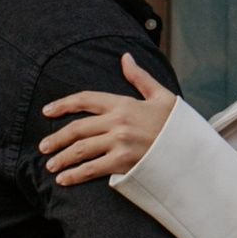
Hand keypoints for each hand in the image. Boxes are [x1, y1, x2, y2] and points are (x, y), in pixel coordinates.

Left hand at [39, 54, 173, 187]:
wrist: (192, 150)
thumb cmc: (176, 125)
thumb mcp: (161, 96)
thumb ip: (139, 78)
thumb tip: (125, 58)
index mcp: (124, 103)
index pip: (86, 99)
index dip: (63, 104)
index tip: (47, 111)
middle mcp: (118, 122)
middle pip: (78, 128)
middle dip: (57, 139)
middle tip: (44, 147)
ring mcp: (120, 143)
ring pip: (81, 149)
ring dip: (62, 158)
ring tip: (50, 165)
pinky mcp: (124, 162)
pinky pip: (92, 168)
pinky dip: (75, 175)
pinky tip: (64, 179)